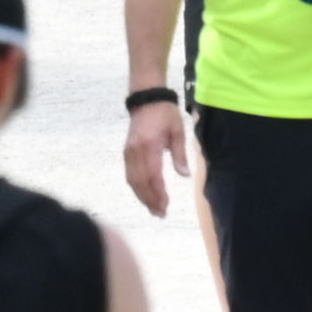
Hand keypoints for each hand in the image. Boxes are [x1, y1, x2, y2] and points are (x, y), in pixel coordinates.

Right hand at [122, 101, 190, 215]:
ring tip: (153, 209)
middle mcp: (135, 151)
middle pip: (140, 182)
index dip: (158, 192)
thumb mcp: (178, 131)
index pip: (153, 175)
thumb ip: (180, 154)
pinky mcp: (126, 152)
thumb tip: (185, 176)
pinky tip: (144, 195)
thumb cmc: (165, 114)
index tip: (166, 205)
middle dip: (150, 199)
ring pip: (132, 180)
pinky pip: (129, 174)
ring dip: (142, 196)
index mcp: (149, 145)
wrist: (146, 98)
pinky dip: (136, 188)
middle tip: (160, 213)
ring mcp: (128, 152)